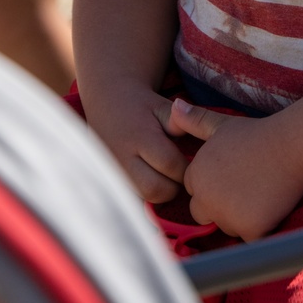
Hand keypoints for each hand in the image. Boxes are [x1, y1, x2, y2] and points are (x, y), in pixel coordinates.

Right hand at [85, 84, 188, 203]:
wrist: (106, 103)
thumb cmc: (138, 105)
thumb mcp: (160, 105)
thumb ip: (178, 121)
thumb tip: (196, 133)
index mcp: (139, 137)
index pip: (170, 164)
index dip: (187, 167)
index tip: (193, 162)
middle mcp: (122, 159)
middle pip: (156, 189)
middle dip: (174, 186)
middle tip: (180, 173)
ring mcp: (113, 173)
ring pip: (144, 198)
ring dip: (161, 192)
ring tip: (167, 176)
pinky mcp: (109, 181)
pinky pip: (133, 198)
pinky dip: (147, 194)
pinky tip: (153, 180)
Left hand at [168, 99, 302, 240]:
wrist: (290, 147)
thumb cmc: (256, 133)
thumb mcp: (220, 125)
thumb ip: (194, 120)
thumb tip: (175, 105)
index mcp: (196, 175)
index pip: (194, 191)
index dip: (213, 184)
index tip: (232, 173)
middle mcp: (206, 199)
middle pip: (203, 213)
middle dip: (219, 206)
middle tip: (245, 186)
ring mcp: (227, 216)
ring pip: (226, 226)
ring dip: (238, 218)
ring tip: (258, 192)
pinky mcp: (249, 230)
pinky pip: (248, 238)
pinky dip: (258, 229)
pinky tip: (268, 206)